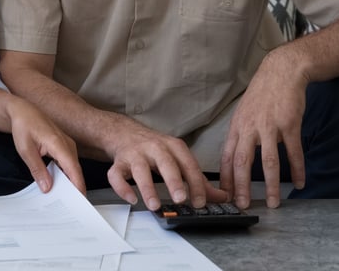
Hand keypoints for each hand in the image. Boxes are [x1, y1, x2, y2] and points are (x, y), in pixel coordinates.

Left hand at [5, 97, 85, 193]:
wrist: (23, 111)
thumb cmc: (24, 127)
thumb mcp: (26, 150)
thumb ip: (38, 169)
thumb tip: (47, 187)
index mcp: (59, 144)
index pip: (73, 169)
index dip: (78, 186)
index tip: (80, 201)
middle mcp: (67, 144)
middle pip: (75, 170)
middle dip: (75, 188)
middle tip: (71, 206)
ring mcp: (67, 144)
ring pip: (72, 167)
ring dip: (70, 182)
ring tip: (65, 199)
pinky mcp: (64, 146)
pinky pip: (68, 163)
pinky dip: (65, 174)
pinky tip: (59, 183)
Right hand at [106, 124, 227, 210]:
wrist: (124, 132)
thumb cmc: (154, 148)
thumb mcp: (178, 158)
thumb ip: (198, 178)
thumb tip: (222, 197)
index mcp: (172, 147)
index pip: (188, 164)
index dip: (196, 183)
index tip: (201, 201)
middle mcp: (154, 148)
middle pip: (165, 163)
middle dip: (174, 181)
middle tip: (181, 199)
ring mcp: (135, 154)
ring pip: (139, 170)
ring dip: (147, 188)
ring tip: (154, 205)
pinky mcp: (118, 162)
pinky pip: (116, 175)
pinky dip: (122, 188)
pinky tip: (132, 198)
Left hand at [219, 49, 307, 208]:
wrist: (282, 71)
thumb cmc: (262, 94)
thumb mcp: (244, 112)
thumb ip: (240, 134)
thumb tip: (235, 157)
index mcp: (237, 127)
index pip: (227, 156)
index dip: (225, 177)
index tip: (224, 194)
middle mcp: (250, 128)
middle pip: (243, 162)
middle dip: (242, 186)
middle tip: (243, 205)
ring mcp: (270, 126)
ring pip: (268, 162)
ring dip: (271, 185)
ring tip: (274, 202)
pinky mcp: (290, 124)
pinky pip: (293, 152)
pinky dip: (297, 169)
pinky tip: (299, 182)